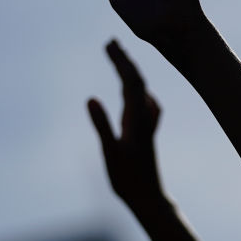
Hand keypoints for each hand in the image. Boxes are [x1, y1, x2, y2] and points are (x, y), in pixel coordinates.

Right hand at [88, 40, 164, 206]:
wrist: (150, 198)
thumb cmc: (129, 179)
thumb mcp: (110, 152)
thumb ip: (102, 125)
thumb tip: (90, 98)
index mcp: (136, 118)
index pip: (131, 81)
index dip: (121, 61)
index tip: (110, 43)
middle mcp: (144, 118)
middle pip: (136, 81)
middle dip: (124, 60)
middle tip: (111, 42)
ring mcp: (145, 125)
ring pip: (140, 92)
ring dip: (129, 73)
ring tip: (118, 58)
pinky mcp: (143, 134)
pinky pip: (143, 105)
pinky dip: (137, 92)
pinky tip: (140, 94)